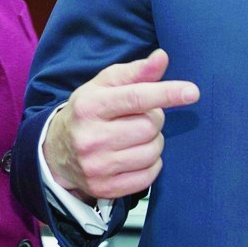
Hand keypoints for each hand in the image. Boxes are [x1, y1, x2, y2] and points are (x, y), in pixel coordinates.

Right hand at [43, 50, 198, 199]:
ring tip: (135, 136)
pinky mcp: (105, 189)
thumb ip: (135, 72)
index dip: (167, 93)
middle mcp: (90, 137)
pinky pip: (150, 175)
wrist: (55, 152)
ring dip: (153, 141)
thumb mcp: (103, 86)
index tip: (192, 92)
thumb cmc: (87, 112)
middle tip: (139, 117)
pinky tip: (134, 155)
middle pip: (150, 125)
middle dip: (154, 118)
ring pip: (153, 151)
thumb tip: (162, 57)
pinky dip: (150, 163)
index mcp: (90, 106)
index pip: (136, 98)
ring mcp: (97, 166)